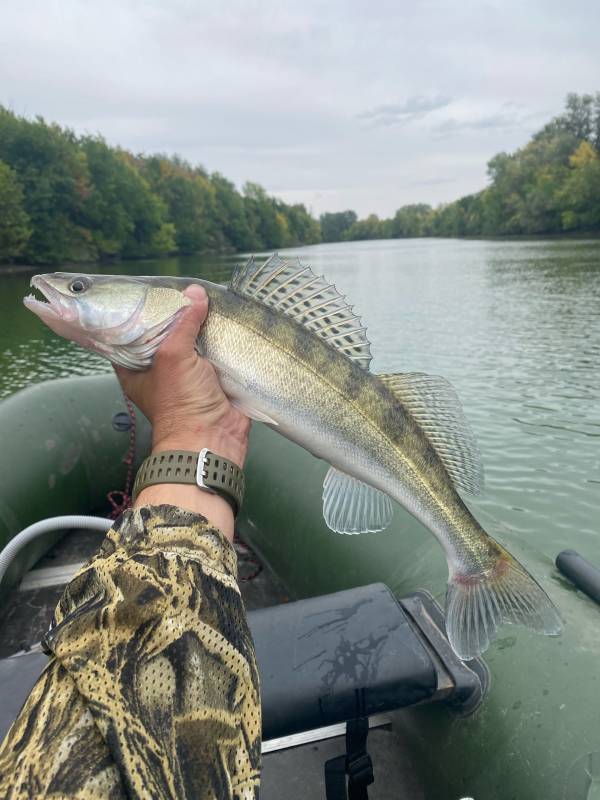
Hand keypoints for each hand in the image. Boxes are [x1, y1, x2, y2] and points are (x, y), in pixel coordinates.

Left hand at [114, 284, 249, 538]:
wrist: (213, 438)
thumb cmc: (180, 402)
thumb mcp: (173, 356)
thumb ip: (183, 323)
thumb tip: (196, 292)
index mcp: (135, 368)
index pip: (131, 333)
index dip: (139, 313)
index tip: (151, 290)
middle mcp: (159, 370)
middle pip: (165, 334)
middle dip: (176, 315)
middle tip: (185, 287)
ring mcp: (187, 375)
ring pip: (193, 342)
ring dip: (201, 326)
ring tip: (209, 296)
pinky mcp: (213, 379)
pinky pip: (215, 353)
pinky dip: (221, 340)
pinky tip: (227, 318)